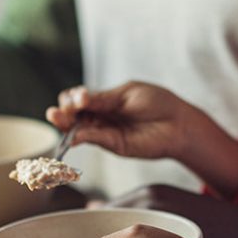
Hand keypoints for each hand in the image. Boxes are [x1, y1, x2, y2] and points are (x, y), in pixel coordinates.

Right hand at [47, 82, 197, 160]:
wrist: (179, 124)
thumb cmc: (159, 103)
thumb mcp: (129, 94)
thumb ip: (104, 99)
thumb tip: (78, 101)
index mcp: (106, 98)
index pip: (80, 97)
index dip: (74, 97)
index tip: (79, 97)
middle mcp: (102, 114)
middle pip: (74, 113)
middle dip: (64, 110)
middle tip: (63, 110)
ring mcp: (106, 129)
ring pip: (78, 127)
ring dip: (65, 123)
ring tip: (57, 117)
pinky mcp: (112, 144)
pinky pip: (92, 138)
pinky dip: (80, 136)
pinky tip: (74, 134)